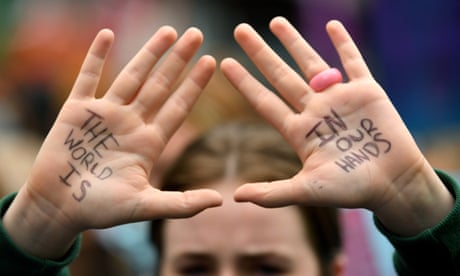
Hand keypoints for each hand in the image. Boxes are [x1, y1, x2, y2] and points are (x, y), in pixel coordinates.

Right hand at [4, 26, 220, 258]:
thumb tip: (221, 200)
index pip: (178, 107)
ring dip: (149, 53)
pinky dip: (96, 56)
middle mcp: (131, 123)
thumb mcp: (145, 206)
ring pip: (131, 76)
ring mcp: (105, 114)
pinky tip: (107, 34)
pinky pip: (88, 77)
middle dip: (178, 60)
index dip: (194, 85)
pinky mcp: (77, 110)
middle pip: (160, 85)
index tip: (211, 62)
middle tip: (196, 34)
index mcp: (149, 143)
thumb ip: (182, 203)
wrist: (58, 208)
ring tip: (168, 31)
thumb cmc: (101, 210)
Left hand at [221, 17, 452, 235]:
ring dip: (293, 41)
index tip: (225, 62)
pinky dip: (343, 43)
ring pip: (311, 63)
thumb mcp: (308, 190)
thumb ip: (273, 193)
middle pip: (281, 76)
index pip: (264, 101)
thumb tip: (235, 197)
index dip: (244, 82)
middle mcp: (315, 111)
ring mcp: (339, 99)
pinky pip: (353, 61)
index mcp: (299, 131)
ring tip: (274, 21)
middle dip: (261, 53)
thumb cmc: (351, 190)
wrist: (394, 185)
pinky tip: (331, 24)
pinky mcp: (367, 92)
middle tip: (240, 29)